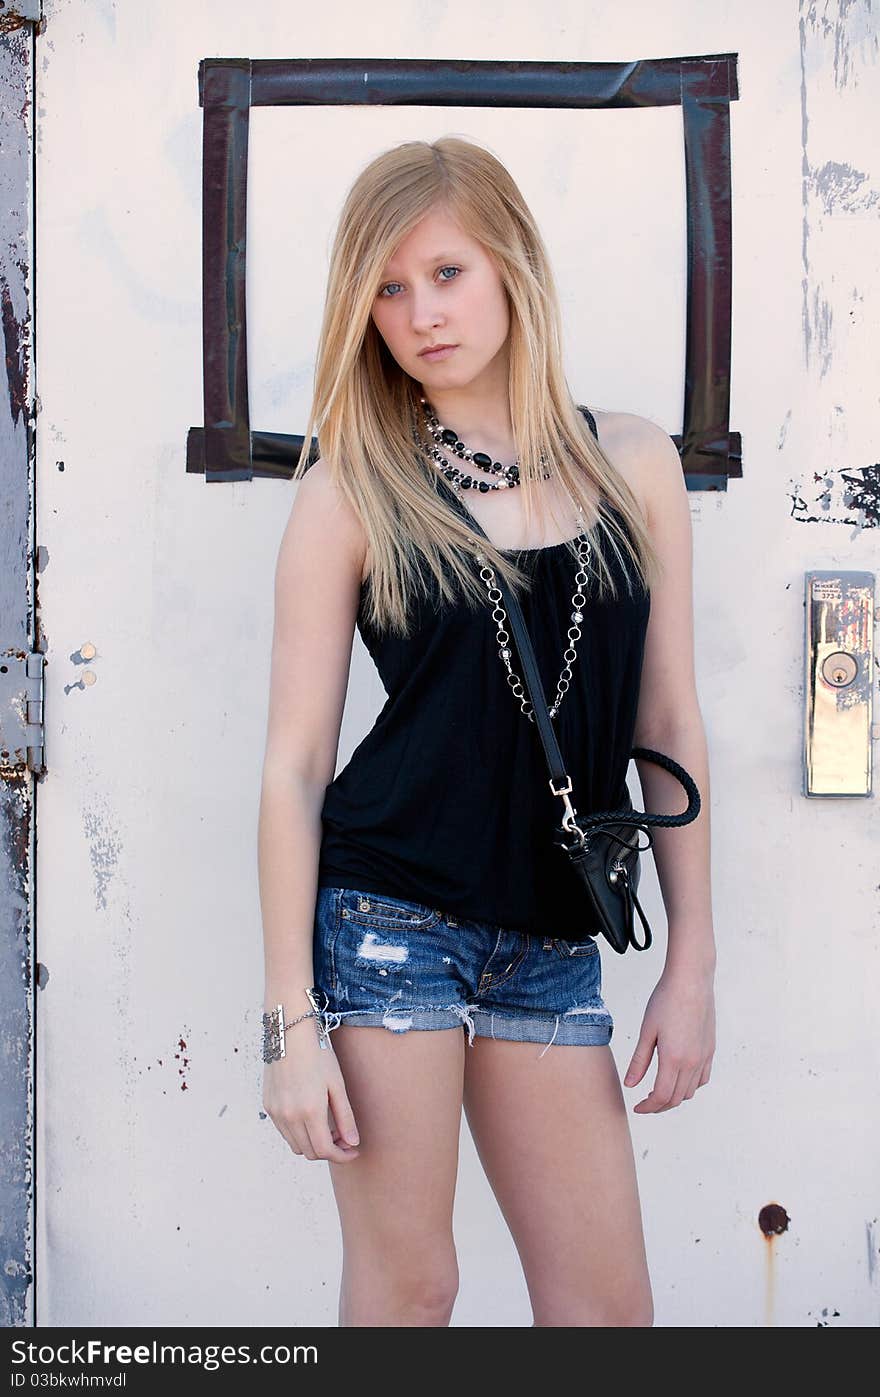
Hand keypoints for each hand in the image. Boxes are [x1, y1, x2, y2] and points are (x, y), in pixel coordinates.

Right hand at [262, 1026, 361, 1161]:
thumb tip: (353, 1143)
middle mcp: (289, 1116)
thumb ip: (345, 1117)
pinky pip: (284, 1132)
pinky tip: (310, 1118)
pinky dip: (298, 1133)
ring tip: (327, 1127)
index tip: (353, 1150)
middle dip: (329, 1151)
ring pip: (295, 1145)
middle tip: (343, 1138)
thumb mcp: (337, 1085)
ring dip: (312, 1144)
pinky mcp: (268, 1105)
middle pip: (309, 1152)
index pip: (324, 1150)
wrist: (289, 1032)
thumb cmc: (317, 1054)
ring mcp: (276, 1112)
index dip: (341, 1156)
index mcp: (309, 1111)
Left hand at [622, 963, 714, 1112]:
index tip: (638, 1108)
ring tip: (659, 1091)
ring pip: (690, 1091)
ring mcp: (704, 1056)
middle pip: (676, 1098)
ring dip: (674, 1097)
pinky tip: (678, 1078)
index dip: (648, 1107)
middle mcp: (692, 1062)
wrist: (691, 980)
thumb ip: (639, 1061)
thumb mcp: (647, 1031)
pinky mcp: (710, 1049)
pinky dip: (690, 1086)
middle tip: (645, 1103)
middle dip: (659, 1106)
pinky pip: (702, 1078)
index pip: (661, 1097)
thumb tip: (630, 1085)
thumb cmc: (666, 1000)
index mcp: (674, 1059)